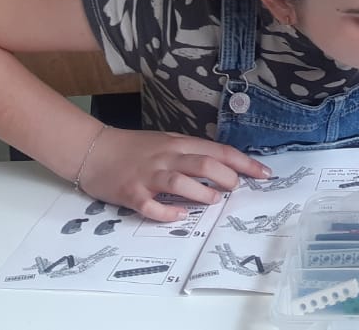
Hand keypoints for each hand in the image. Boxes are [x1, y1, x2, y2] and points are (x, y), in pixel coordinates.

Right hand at [73, 127, 270, 221]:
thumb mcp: (167, 142)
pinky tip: (179, 216)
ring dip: (202, 194)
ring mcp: (148, 176)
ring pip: (180, 182)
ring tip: (212, 202)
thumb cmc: (134, 148)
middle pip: (204, 164)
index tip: (265, 174)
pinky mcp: (131, 194)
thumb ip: (192, 152)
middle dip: (227, 178)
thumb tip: (224, 166)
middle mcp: (166, 158)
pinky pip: (152, 206)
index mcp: (178, 144)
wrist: (93, 150)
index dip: (244, 163)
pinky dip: (167, 213)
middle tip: (234, 189)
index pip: (219, 151)